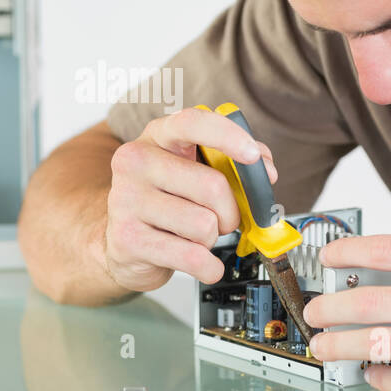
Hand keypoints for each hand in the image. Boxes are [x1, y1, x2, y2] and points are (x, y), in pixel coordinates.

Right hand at [104, 107, 276, 292]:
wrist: (124, 244)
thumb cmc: (167, 201)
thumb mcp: (196, 170)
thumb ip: (234, 162)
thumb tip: (265, 171)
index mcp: (157, 136)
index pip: (192, 123)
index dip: (228, 137)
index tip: (253, 156)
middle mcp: (136, 162)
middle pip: (212, 186)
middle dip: (230, 211)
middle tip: (221, 218)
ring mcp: (127, 200)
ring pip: (204, 225)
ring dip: (212, 239)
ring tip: (194, 236)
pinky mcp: (128, 239)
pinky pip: (193, 257)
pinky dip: (209, 266)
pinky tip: (200, 261)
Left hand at [301, 218, 390, 390]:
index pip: (388, 251)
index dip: (347, 252)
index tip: (327, 257)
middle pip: (372, 301)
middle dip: (331, 307)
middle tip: (311, 312)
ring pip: (384, 344)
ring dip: (345, 346)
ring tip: (325, 347)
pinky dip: (388, 378)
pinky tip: (374, 375)